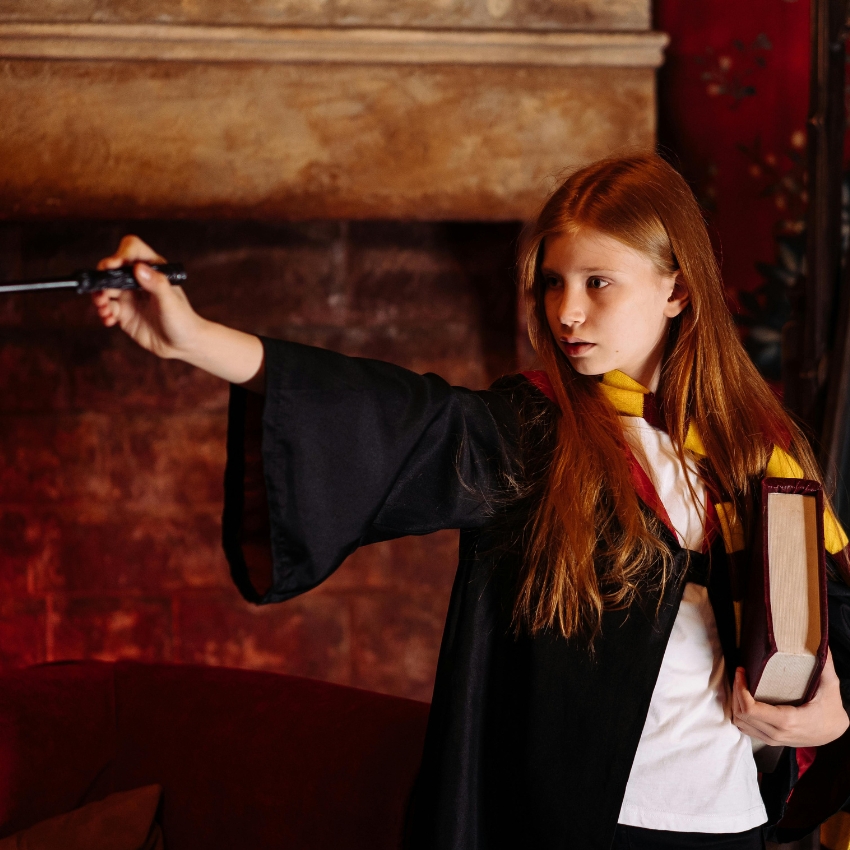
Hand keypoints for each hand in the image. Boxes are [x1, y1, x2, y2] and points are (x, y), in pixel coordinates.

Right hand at [92, 235, 203, 358]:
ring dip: (99, 297)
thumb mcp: (171, 302)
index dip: (120, 254)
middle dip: (102, 278)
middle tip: (101, 292)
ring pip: (105, 288)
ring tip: (104, 309)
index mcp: (152, 268)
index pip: (132, 250)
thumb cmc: (182, 320)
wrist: (182, 344)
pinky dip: (104, 312)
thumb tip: (138, 268)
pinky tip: (109, 321)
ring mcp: (129, 295)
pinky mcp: (123, 312)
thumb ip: (157, 284)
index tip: (112, 266)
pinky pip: (106, 307)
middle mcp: (138, 279)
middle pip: (111, 268)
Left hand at [733, 650, 848, 746]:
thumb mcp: (830, 686)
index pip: (750, 709)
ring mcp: (773, 740)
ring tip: (740, 685)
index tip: (741, 671)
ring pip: (740, 723)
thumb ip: (825, 664)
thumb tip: (821, 642)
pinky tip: (744, 699)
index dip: (740, 689)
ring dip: (736, 703)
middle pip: (741, 714)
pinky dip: (740, 714)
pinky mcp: (771, 740)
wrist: (834, 732)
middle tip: (740, 674)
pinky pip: (746, 729)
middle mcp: (777, 733)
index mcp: (788, 721)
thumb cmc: (831, 708)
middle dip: (735, 692)